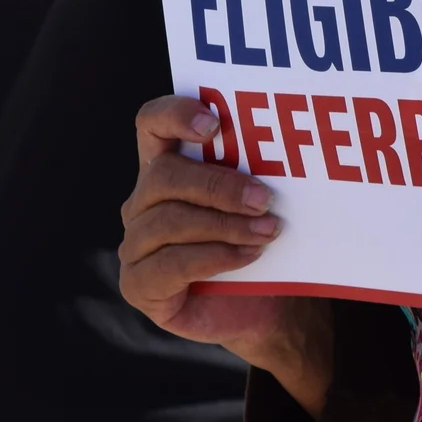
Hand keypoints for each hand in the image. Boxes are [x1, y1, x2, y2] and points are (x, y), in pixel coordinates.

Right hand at [119, 95, 332, 413]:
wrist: (266, 307)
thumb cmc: (259, 242)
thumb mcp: (257, 200)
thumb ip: (253, 172)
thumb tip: (286, 149)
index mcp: (166, 165)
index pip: (152, 123)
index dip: (175, 114)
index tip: (214, 122)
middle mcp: (142, 201)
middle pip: (164, 175)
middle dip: (218, 185)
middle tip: (263, 199)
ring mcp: (135, 244)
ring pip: (169, 221)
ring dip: (225, 225)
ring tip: (267, 231)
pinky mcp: (138, 285)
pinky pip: (170, 264)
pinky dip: (214, 257)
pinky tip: (248, 257)